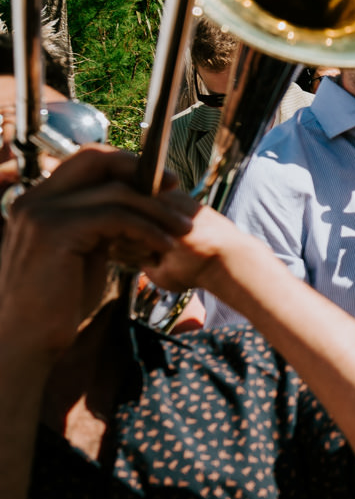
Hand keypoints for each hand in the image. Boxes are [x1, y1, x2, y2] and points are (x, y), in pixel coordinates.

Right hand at [0, 146, 192, 356]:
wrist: (28, 338)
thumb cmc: (59, 302)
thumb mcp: (82, 252)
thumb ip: (100, 225)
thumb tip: (134, 208)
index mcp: (38, 201)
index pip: (86, 161)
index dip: (126, 165)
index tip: (162, 183)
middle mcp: (34, 200)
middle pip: (96, 159)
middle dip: (141, 172)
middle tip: (177, 190)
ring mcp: (40, 213)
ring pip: (113, 192)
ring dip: (156, 210)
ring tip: (182, 230)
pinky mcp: (54, 232)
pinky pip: (115, 217)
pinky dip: (146, 229)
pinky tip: (163, 247)